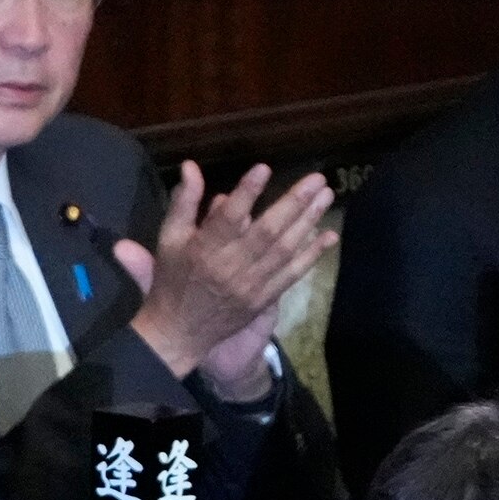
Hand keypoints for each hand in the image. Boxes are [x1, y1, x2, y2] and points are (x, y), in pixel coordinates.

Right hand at [121, 161, 334, 391]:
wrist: (178, 334)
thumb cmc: (173, 280)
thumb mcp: (169, 238)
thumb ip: (184, 202)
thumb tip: (191, 165)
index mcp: (204, 249)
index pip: (228, 218)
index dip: (246, 193)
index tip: (264, 168)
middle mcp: (230, 266)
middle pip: (266, 231)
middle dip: (294, 203)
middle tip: (317, 179)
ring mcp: (250, 285)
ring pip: (284, 250)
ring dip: (308, 221)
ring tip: (327, 195)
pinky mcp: (263, 299)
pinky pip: (291, 275)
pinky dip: (312, 255)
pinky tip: (329, 235)